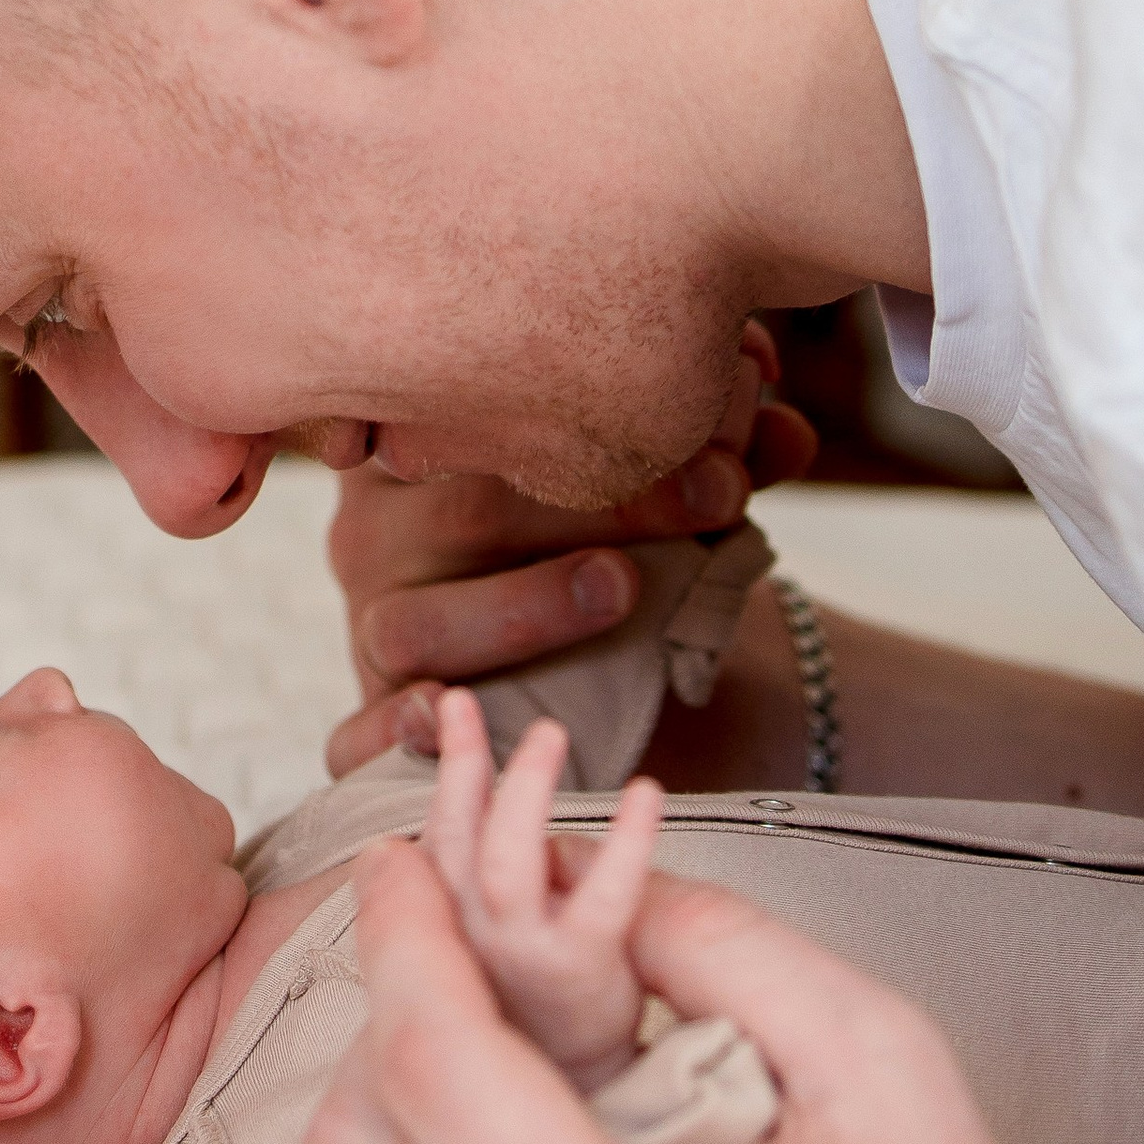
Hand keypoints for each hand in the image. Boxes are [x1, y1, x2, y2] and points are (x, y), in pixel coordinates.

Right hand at [326, 317, 816, 776]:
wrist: (569, 660)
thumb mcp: (662, 489)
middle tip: (717, 496)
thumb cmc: (600, 543)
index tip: (724, 417)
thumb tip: (787, 433)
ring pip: (409, 621)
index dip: (599, 413)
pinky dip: (397, 728)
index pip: (488, 410)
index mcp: (428, 444)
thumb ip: (720, 453)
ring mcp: (368, 624)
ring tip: (622, 588)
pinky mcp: (369, 719)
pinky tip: (452, 713)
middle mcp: (379, 528)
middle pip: (465, 510)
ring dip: (520, 607)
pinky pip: (356, 733)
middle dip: (603, 507)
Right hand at [420, 691, 662, 1089]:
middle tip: (468, 706)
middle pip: (452, 844)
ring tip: (547, 737)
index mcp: (450, 922)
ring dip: (521, 793)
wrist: (579, 1091)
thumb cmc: (536, 1003)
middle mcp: (474, 938)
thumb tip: (455, 802)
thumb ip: (468, 870)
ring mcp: (522, 957)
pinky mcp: (581, 973)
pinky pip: (601, 900)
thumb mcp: (483, 935)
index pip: (435, 838)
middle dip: (459, 769)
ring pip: (505, 864)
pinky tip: (647, 798)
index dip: (448, 770)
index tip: (455, 704)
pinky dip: (624, 844)